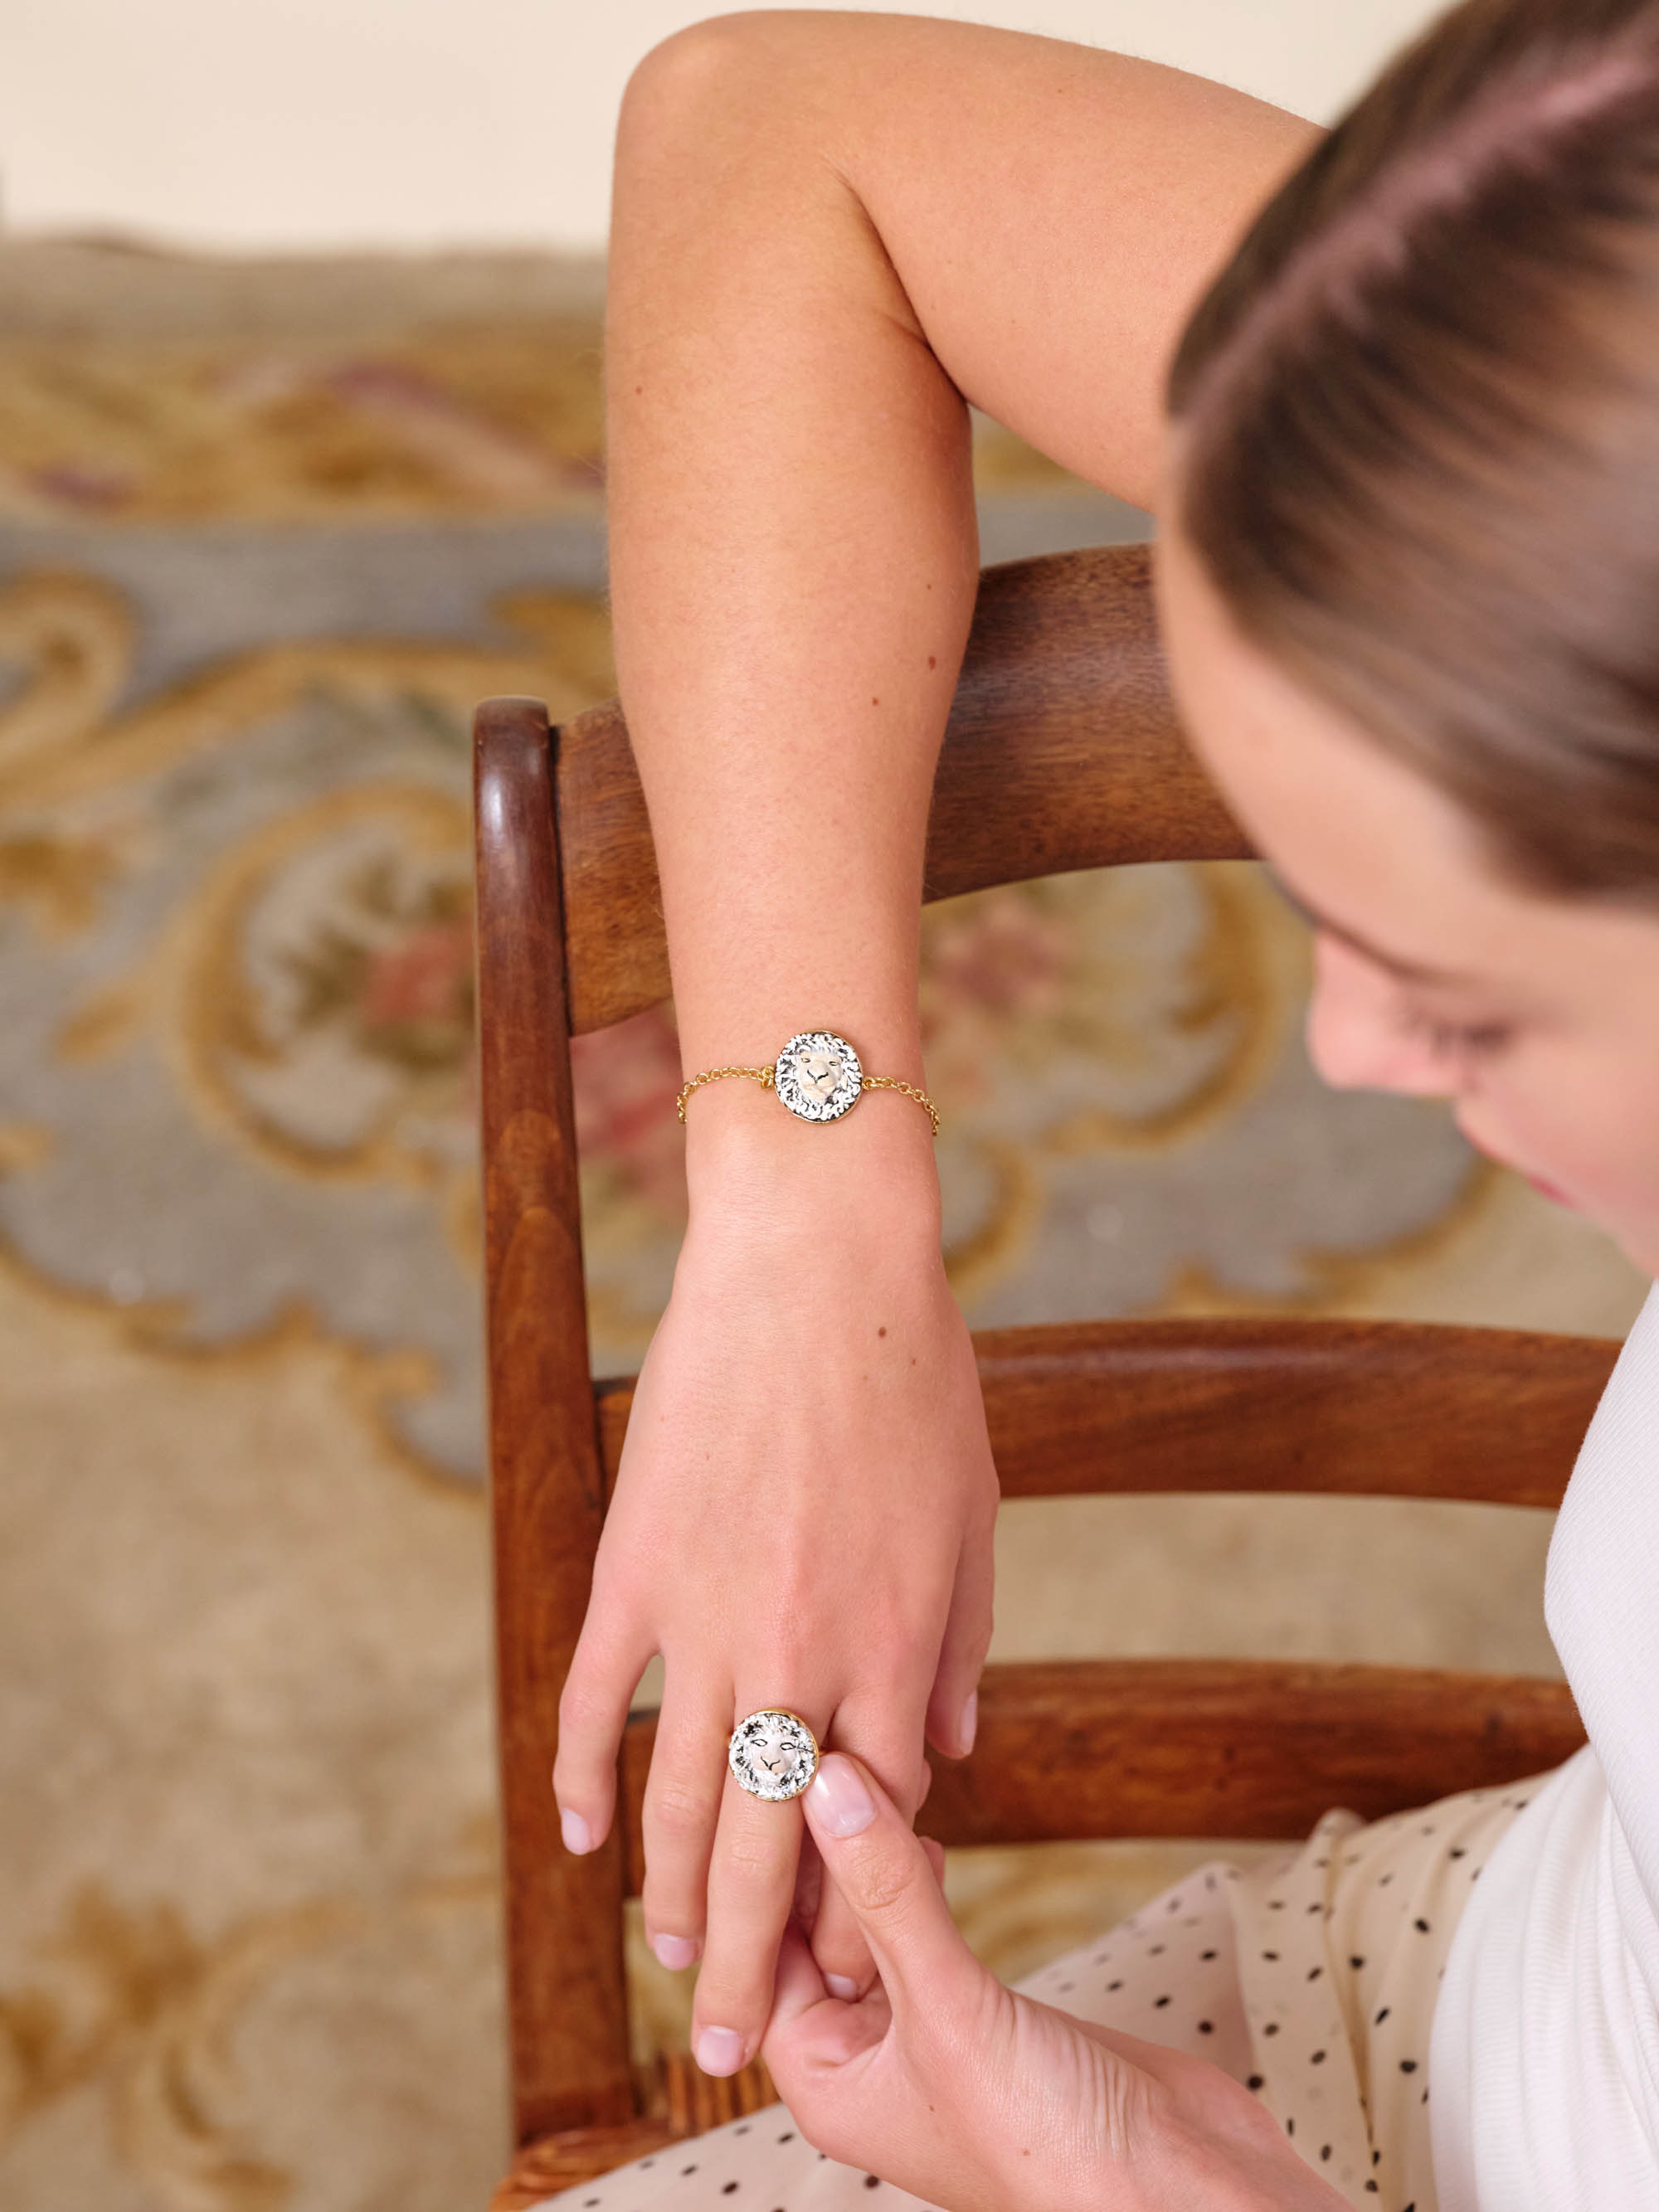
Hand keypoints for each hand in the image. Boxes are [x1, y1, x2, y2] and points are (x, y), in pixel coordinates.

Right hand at [551, 1150, 999, 2078]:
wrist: (815, 1268)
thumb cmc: (913, 1379)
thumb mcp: (973, 1518)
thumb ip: (961, 1644)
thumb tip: (948, 1751)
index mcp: (896, 1647)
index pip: (874, 1822)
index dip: (855, 1905)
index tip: (844, 1968)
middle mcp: (802, 1656)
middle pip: (768, 1848)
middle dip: (753, 1960)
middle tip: (730, 2040)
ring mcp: (709, 1619)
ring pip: (678, 1797)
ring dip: (669, 1893)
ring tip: (667, 1957)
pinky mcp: (635, 1570)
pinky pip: (599, 1701)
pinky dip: (587, 1776)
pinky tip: (584, 1838)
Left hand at [764, 1750, 1354, 2211]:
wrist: (1183, 2193)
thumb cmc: (1052, 2147)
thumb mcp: (951, 2007)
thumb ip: (889, 1892)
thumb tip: (825, 1781)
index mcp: (825, 2082)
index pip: (759, 1952)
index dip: (761, 1863)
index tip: (770, 1771)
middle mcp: (864, 2062)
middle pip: (811, 1934)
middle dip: (817, 1850)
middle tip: (816, 1753)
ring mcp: (926, 2038)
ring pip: (871, 1928)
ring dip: (868, 1862)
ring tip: (865, 1783)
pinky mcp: (984, 2017)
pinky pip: (925, 1934)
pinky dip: (919, 1883)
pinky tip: (929, 1839)